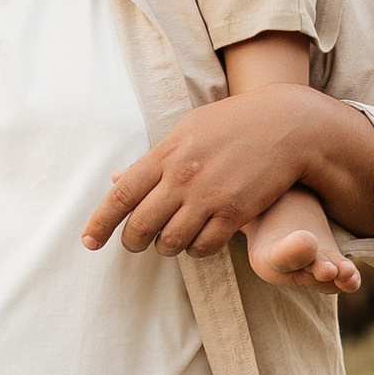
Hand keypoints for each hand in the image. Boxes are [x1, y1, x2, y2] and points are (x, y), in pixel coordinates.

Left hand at [82, 95, 328, 258]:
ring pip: (170, 242)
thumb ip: (153, 160)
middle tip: (135, 244)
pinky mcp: (235, 213)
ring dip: (166, 247)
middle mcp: (182, 177)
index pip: (121, 196)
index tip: (88, 242)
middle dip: (132, 242)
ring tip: (170, 240)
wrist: (285, 124)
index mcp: (166, 154)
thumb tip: (116, 180)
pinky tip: (200, 241)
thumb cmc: (233, 124)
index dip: (100, 223)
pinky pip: (203, 247)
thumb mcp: (187, 131)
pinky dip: (196, 250)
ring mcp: (209, 197)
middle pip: (140, 226)